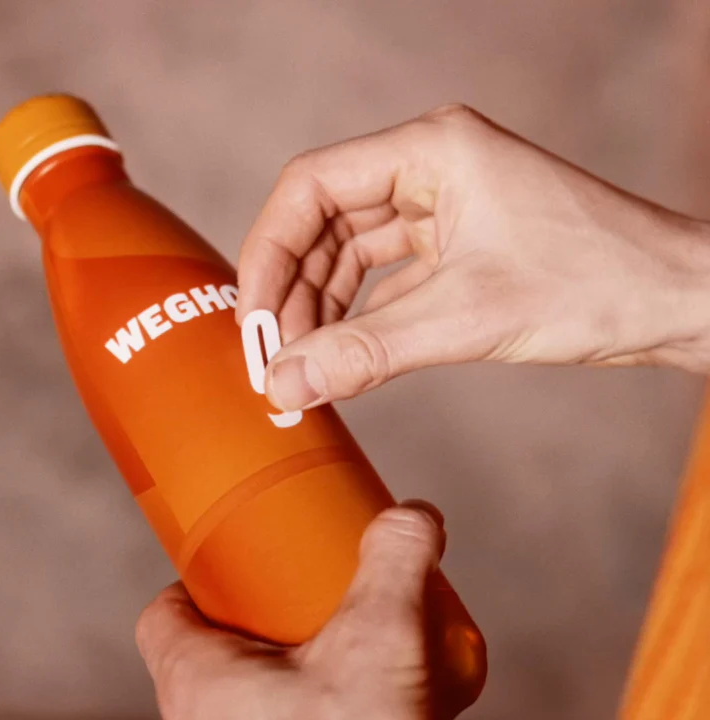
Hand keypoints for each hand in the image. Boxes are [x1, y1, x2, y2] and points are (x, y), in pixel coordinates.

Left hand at [136, 506, 472, 719]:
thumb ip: (396, 563)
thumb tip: (413, 516)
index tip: (239, 559)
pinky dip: (308, 702)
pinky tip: (356, 698)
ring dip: (290, 660)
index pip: (164, 614)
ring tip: (341, 640)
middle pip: (212, 644)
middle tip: (308, 592)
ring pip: (246, 690)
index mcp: (197, 682)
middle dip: (262, 612)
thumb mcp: (380, 641)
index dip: (196, 579)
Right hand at [237, 103, 709, 410]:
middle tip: (273, 354)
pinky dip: (359, 314)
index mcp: (431, 150)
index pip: (312, 186)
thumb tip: (287, 382)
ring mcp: (445, 207)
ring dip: (322, 306)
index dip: (268, 250)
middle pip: (326, 221)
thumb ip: (366, 351)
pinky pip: (386, 277)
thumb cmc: (595, 282)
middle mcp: (431, 168)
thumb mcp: (465, 318)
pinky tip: (341, 351)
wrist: (674, 300)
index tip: (251, 316)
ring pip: (352, 252)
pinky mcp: (458, 245)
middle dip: (293, 288)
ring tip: (302, 363)